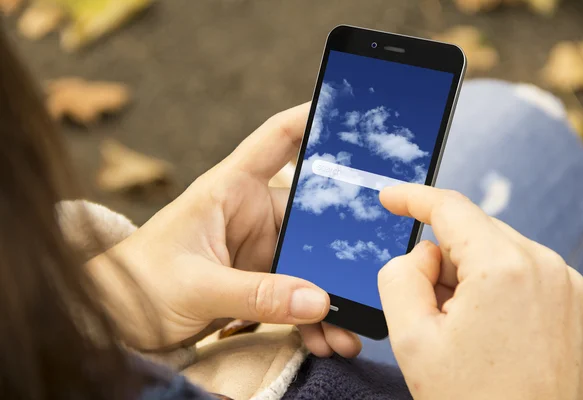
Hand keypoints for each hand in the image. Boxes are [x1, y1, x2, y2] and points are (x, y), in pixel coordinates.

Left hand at [91, 104, 360, 356]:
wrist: (116, 321)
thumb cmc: (139, 283)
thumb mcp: (196, 286)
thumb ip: (256, 294)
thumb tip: (318, 301)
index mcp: (229, 189)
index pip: (277, 139)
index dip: (313, 118)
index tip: (353, 113)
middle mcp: (249, 213)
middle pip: (311, 213)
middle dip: (341, 245)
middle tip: (370, 271)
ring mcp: (257, 249)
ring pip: (311, 261)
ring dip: (330, 295)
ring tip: (349, 330)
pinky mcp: (258, 281)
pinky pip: (297, 293)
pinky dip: (313, 316)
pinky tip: (327, 338)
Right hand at [377, 184, 582, 399]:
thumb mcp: (412, 340)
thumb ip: (400, 276)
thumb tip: (424, 254)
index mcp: (504, 268)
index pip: (450, 208)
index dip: (412, 198)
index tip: (390, 198)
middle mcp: (549, 268)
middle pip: (476, 235)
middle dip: (445, 260)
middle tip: (430, 310)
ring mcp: (574, 290)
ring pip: (503, 257)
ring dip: (474, 280)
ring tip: (468, 336)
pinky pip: (531, 279)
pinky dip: (504, 294)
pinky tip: (496, 338)